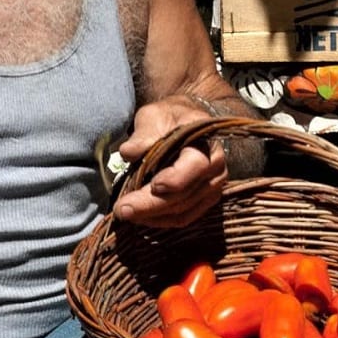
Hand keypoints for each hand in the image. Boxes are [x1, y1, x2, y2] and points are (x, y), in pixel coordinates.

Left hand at [113, 98, 228, 227]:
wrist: (183, 123)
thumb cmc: (168, 118)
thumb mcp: (154, 116)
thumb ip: (144, 134)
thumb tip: (128, 152)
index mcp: (207, 144)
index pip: (195, 166)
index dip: (175, 179)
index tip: (152, 186)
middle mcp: (215, 170)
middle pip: (184, 196)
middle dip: (151, 205)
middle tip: (121, 209)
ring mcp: (211, 189)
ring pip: (182, 212)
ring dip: (152, 217)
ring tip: (124, 213)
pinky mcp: (202, 203)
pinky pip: (182, 219)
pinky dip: (159, 221)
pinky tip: (139, 217)